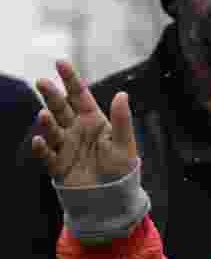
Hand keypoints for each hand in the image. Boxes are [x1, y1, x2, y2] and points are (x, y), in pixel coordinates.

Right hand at [32, 60, 138, 186]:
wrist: (113, 196)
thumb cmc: (121, 167)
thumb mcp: (124, 142)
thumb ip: (121, 119)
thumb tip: (122, 94)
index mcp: (93, 119)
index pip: (80, 95)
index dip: (70, 79)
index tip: (60, 63)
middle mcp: (76, 129)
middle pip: (61, 108)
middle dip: (52, 95)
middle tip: (42, 82)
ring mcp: (65, 146)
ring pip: (52, 129)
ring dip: (47, 122)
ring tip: (44, 115)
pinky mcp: (58, 164)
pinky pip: (47, 154)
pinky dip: (41, 148)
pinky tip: (39, 140)